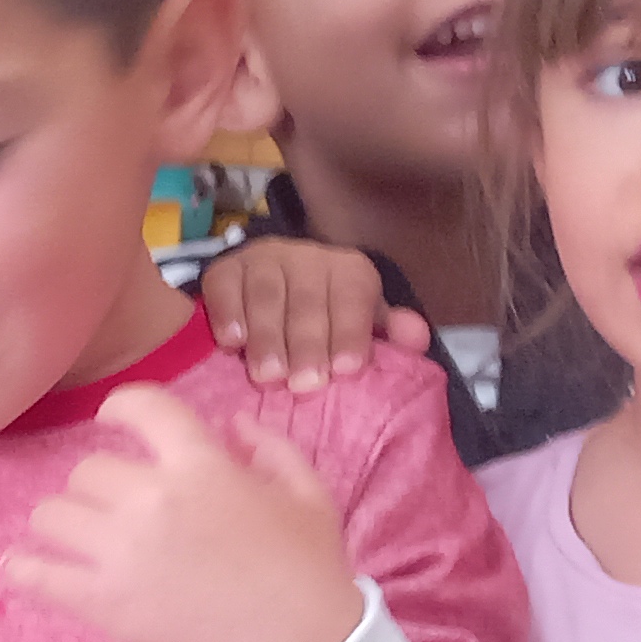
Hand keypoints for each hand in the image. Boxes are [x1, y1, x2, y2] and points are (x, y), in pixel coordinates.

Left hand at [4, 387, 363, 641]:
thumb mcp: (308, 495)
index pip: (143, 408)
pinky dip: (22, 568)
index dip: (120, 407)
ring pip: (52, 514)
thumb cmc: (309, 573)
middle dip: (99, 485)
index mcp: (202, 466)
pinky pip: (38, 575)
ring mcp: (121, 552)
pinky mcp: (103, 603)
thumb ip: (269, 449)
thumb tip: (231, 425)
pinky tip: (18, 564)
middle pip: (87, 470)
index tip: (110, 418)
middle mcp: (152, 500)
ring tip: (74, 536)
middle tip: (113, 507)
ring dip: (60, 521)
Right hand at [194, 238, 429, 393]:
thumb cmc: (323, 321)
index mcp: (349, 271)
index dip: (349, 333)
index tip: (344, 370)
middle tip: (303, 384)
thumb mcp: (361, 326)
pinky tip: (232, 343)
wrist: (269, 288)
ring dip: (267, 337)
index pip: (352, 297)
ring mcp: (263, 259)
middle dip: (307, 344)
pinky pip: (224, 288)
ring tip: (267, 376)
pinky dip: (228, 314)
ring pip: (266, 296)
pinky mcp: (224, 269)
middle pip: (308, 300)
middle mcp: (307, 257)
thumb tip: (417, 338)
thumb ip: (388, 335)